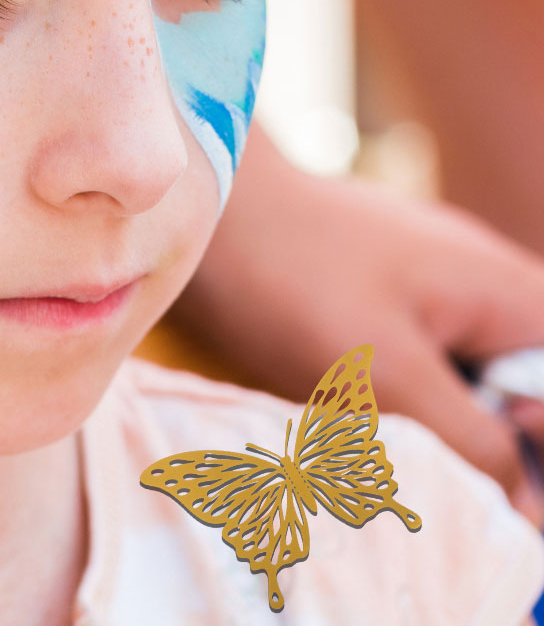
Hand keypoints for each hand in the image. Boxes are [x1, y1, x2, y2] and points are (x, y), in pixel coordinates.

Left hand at [170, 127, 543, 525]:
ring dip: (436, 423)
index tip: (484, 472)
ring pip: (467, 380)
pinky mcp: (378, 287)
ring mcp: (430, 278)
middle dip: (488, 444)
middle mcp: (484, 280)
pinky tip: (341, 405)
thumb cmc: (289, 280)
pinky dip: (395, 394)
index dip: (537, 453)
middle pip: (524, 392)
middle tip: (420, 460)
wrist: (201, 202)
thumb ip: (473, 444)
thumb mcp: (388, 376)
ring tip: (367, 432)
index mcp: (509, 294)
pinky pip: (418, 358)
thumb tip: (525, 509)